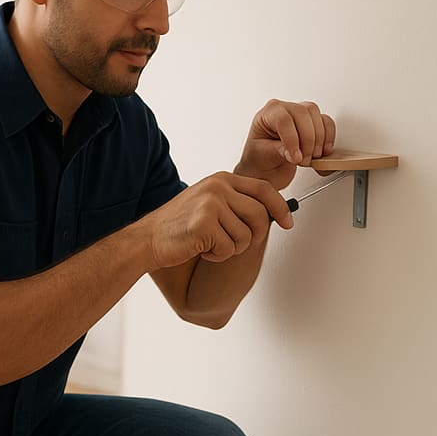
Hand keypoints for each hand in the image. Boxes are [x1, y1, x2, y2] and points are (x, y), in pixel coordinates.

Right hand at [143, 172, 292, 269]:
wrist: (148, 239)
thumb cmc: (179, 226)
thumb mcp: (210, 204)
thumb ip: (237, 203)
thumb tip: (273, 214)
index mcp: (221, 179)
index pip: (264, 189)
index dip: (280, 207)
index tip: (288, 223)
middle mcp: (217, 187)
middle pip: (259, 215)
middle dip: (253, 236)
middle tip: (233, 244)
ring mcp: (210, 204)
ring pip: (246, 236)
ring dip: (231, 248)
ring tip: (210, 244)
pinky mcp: (204, 224)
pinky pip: (228, 248)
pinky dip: (217, 256)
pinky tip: (200, 249)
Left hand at [235, 99, 336, 189]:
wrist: (265, 169)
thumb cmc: (258, 160)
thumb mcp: (263, 156)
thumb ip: (278, 151)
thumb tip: (295, 152)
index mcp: (267, 114)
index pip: (283, 119)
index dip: (292, 139)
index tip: (295, 157)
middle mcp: (283, 110)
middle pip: (303, 113)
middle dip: (307, 140)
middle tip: (303, 160)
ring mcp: (299, 114)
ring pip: (316, 116)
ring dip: (318, 140)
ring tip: (310, 158)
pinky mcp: (313, 123)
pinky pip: (327, 123)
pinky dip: (328, 138)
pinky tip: (323, 151)